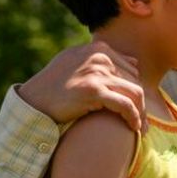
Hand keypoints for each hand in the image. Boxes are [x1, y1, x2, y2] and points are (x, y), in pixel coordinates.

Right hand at [18, 42, 145, 130]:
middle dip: (142, 103)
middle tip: (144, 122)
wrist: (32, 101)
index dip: (137, 89)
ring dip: (142, 113)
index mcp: (98, 49)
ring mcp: (96, 73)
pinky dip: (133, 117)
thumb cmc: (54, 86)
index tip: (140, 106)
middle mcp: (99, 57)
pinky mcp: (93, 91)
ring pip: (135, 92)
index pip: (131, 68)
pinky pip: (125, 105)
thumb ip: (100, 61)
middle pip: (136, 80)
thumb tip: (132, 63)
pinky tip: (134, 128)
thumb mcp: (76, 63)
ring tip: (141, 128)